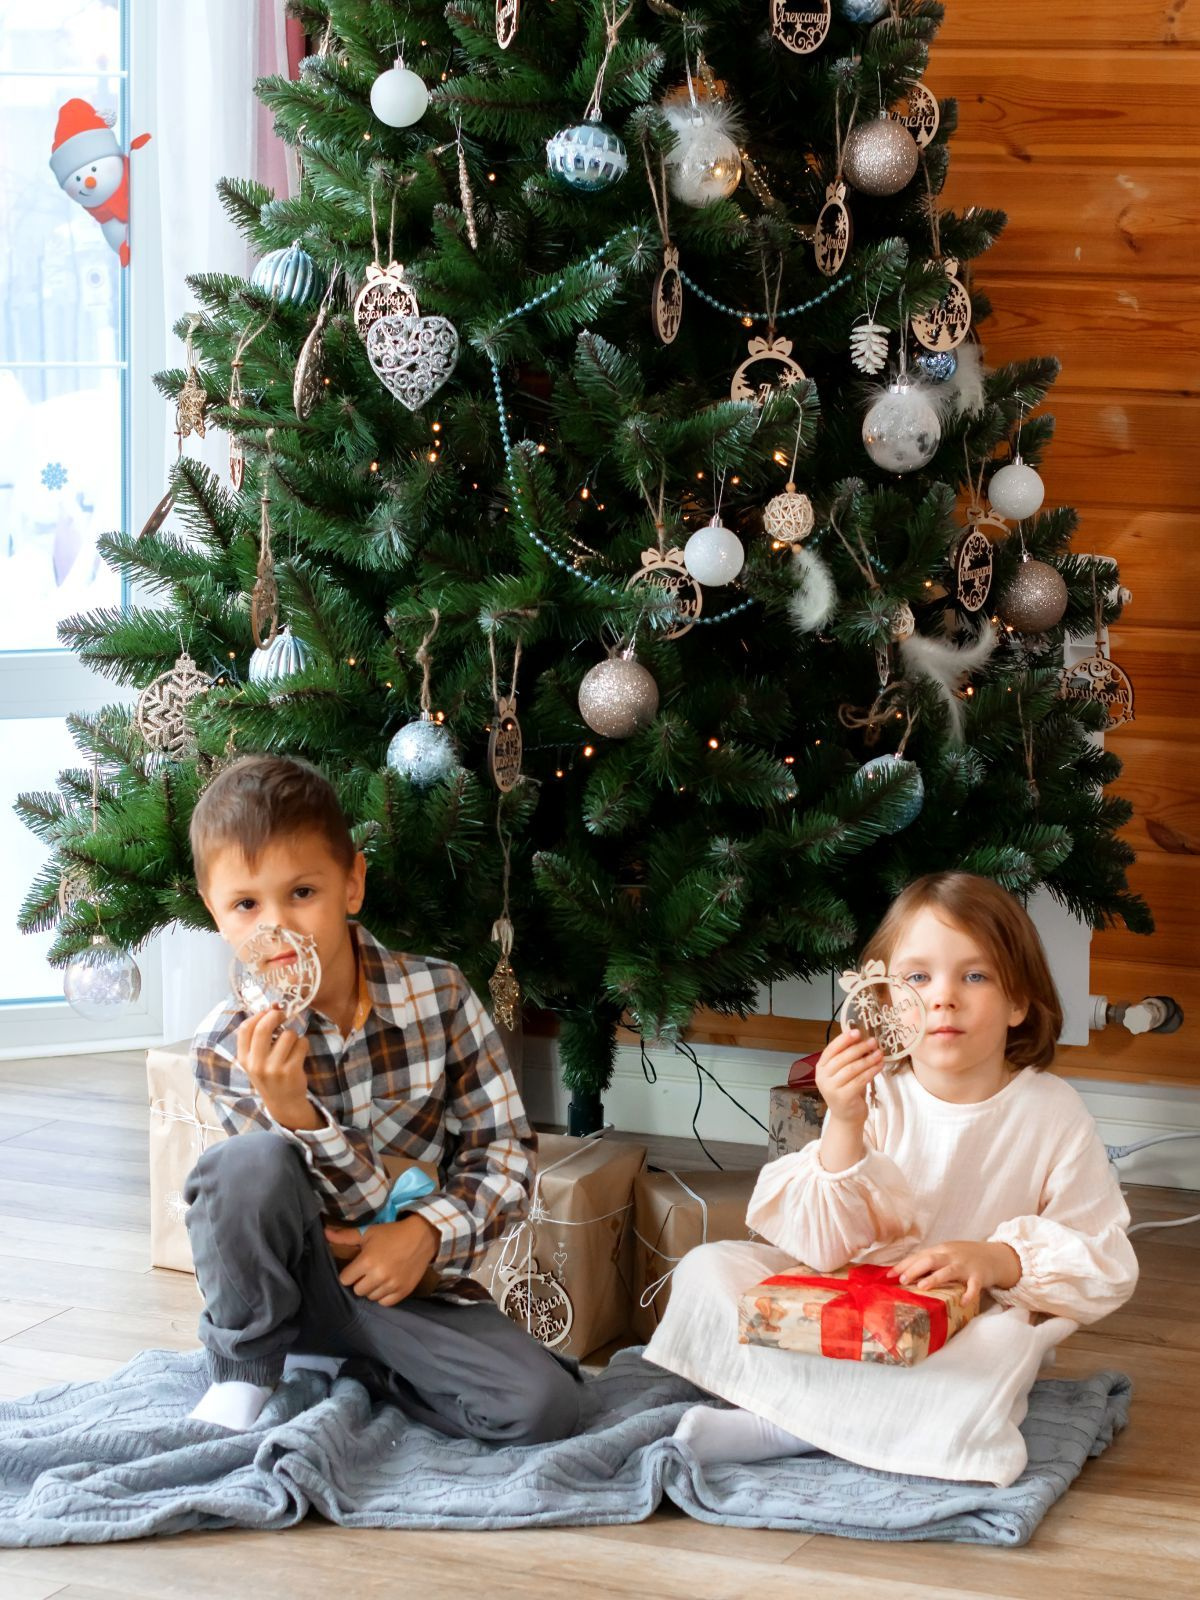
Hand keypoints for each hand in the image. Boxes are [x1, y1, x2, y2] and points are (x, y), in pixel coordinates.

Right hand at [236, 1006, 313, 1125]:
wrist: (283, 1102)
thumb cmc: (270, 1075)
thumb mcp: (256, 1060)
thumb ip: (259, 1037)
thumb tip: (273, 1006)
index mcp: (244, 1058)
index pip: (244, 1028)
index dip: (258, 1015)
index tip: (268, 1011)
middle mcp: (256, 1064)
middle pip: (264, 1027)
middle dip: (276, 1015)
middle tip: (283, 1015)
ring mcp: (273, 1068)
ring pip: (288, 1035)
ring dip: (293, 1034)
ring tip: (292, 1045)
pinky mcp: (291, 1071)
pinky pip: (302, 1043)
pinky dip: (303, 1044)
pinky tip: (299, 1053)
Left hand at [323, 1214, 440, 1305]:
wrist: (422, 1236)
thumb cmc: (392, 1233)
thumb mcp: (368, 1232)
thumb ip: (345, 1236)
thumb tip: (324, 1233)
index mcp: (367, 1261)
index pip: (345, 1279)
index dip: (349, 1272)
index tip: (356, 1266)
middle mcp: (378, 1276)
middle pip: (357, 1290)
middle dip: (360, 1281)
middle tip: (368, 1271)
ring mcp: (392, 1285)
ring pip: (371, 1297)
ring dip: (372, 1288)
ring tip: (379, 1276)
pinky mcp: (403, 1292)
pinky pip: (385, 1303)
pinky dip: (384, 1295)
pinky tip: (387, 1284)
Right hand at [815, 1027, 883, 1127]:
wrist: (846, 1116)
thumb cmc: (846, 1089)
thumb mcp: (843, 1072)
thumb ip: (848, 1057)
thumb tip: (863, 1038)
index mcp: (821, 1067)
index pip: (831, 1049)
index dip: (844, 1040)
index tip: (857, 1032)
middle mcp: (823, 1077)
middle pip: (842, 1058)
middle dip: (859, 1048)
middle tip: (873, 1041)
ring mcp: (831, 1088)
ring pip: (852, 1069)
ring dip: (868, 1059)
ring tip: (879, 1053)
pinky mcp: (843, 1097)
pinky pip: (860, 1080)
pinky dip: (871, 1071)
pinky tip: (879, 1066)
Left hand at [888, 1239, 1020, 1307]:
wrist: (993, 1255)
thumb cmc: (963, 1257)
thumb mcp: (945, 1255)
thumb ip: (929, 1261)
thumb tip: (904, 1273)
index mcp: (940, 1251)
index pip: (919, 1256)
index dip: (904, 1265)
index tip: (888, 1275)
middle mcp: (951, 1256)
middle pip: (930, 1260)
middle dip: (915, 1269)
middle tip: (902, 1280)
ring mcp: (965, 1266)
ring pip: (949, 1271)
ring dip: (935, 1278)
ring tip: (922, 1287)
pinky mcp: (979, 1276)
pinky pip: (974, 1286)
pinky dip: (969, 1294)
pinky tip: (962, 1302)